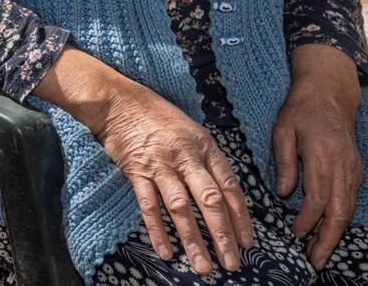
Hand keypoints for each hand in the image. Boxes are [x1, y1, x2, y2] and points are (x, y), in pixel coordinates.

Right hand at [36, 49, 252, 275]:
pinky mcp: (137, 171)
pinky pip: (149, 206)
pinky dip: (158, 231)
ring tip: (204, 267)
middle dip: (223, 236)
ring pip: (181, 208)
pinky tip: (167, 252)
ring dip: (194, 240)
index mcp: (205, 147)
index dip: (241, 217)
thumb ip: (207, 161)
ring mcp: (161, 164)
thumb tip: (224, 195)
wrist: (119, 101)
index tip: (248, 243)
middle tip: (233, 264)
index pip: (229, 187)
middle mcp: (186, 157)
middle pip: (210, 201)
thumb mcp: (192, 132)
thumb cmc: (158, 117)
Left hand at [273, 44, 362, 269]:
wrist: (330, 94)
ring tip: (320, 253)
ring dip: (336, 234)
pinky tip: (329, 230)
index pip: (317, 198)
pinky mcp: (357, 170)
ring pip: (349, 210)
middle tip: (315, 261)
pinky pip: (351, 200)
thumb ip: (284, 162)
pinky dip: (342, 219)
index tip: (294, 235)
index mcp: (323, 156)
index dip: (307, 221)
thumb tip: (283, 194)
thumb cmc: (300, 110)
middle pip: (340, 212)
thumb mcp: (282, 130)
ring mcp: (354, 169)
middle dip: (328, 240)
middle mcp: (343, 166)